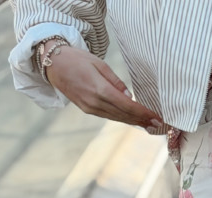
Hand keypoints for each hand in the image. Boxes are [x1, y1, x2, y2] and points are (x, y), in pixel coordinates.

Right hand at [44, 43, 163, 129]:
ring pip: (117, 118)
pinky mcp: (87, 110)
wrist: (53, 64)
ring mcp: (90, 108)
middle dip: (142, 120)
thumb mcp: (98, 64)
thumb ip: (115, 81)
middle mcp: (95, 103)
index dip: (143, 113)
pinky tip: (132, 120)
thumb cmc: (77, 59)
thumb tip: (129, 96)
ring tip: (149, 125)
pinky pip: (109, 116)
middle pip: (124, 115)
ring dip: (134, 122)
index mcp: (100, 89)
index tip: (156, 117)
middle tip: (159, 124)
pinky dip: (122, 119)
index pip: (127, 105)